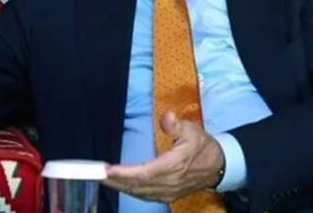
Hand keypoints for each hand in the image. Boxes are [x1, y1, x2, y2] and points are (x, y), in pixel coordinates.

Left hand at [101, 111, 223, 201]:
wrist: (218, 167)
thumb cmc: (202, 146)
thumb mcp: (193, 130)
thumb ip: (176, 125)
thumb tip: (166, 117)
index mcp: (174, 165)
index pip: (146, 172)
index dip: (126, 173)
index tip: (108, 169)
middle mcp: (170, 182)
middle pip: (138, 185)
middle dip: (115, 180)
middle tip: (94, 173)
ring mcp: (168, 191)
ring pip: (139, 192)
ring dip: (119, 186)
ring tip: (100, 178)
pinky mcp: (166, 195)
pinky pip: (144, 196)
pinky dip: (129, 190)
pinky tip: (117, 185)